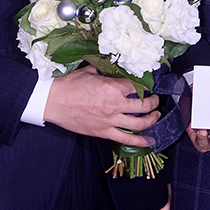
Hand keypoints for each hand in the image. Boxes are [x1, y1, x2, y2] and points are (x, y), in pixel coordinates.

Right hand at [43, 64, 160, 143]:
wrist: (53, 101)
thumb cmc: (68, 85)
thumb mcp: (88, 71)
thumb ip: (104, 70)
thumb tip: (112, 67)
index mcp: (111, 87)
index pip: (137, 86)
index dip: (146, 84)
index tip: (149, 84)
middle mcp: (114, 104)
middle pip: (143, 105)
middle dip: (153, 102)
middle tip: (155, 99)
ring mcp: (110, 121)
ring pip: (140, 123)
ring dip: (152, 119)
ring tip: (156, 115)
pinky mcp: (103, 132)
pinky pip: (126, 139)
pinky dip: (141, 141)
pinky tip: (150, 140)